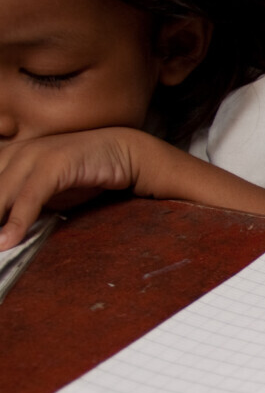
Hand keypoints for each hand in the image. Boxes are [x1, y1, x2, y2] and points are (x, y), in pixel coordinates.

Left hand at [0, 127, 146, 249]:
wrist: (123, 152)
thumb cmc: (82, 173)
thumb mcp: (44, 191)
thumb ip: (19, 206)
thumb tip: (3, 233)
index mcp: (6, 156)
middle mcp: (14, 152)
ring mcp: (34, 154)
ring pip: (0, 194)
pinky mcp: (55, 163)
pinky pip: (30, 196)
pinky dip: (17, 220)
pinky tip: (9, 240)